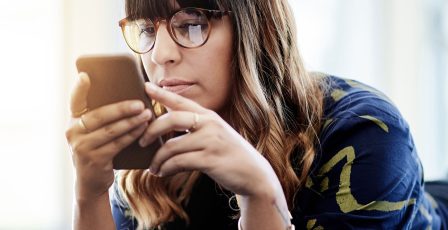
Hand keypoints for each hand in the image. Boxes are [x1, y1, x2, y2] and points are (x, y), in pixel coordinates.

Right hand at [65, 73, 152, 200]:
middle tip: (141, 103)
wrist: (92, 181)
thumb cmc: (97, 149)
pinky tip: (143, 129)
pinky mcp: (94, 159)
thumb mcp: (92, 132)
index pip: (75, 100)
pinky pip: (117, 144)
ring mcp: (82, 146)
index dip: (79, 88)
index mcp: (73, 120)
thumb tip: (130, 97)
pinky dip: (132, 135)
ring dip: (132, 121)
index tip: (86, 76)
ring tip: (147, 114)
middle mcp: (73, 131)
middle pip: (100, 115)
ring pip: (111, 130)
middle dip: (122, 108)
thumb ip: (101, 117)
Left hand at [139, 83, 283, 198]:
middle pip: (171, 120)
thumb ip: (195, 127)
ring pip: (171, 147)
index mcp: (208, 116)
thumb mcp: (215, 134)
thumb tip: (167, 125)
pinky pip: (179, 162)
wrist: (253, 174)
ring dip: (157, 160)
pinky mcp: (210, 159)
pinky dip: (166, 169)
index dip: (162, 94)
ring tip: (153, 168)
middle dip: (151, 131)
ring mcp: (210, 141)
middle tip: (141, 142)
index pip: (181, 101)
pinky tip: (163, 173)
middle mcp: (209, 124)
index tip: (146, 86)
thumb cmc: (229, 154)